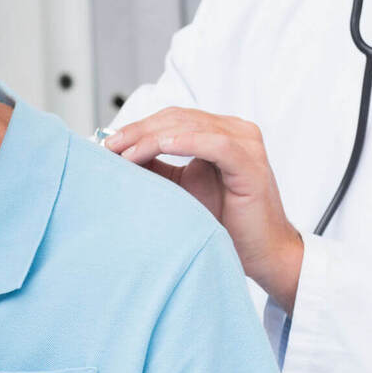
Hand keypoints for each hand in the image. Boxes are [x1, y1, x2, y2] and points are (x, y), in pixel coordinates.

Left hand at [105, 109, 302, 311]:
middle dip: (140, 131)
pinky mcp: (251, 163)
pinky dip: (186, 142)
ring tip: (126, 153)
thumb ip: (157, 169)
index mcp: (221, 132)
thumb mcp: (183, 190)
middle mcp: (236, 131)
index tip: (108, 144)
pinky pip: (216, 144)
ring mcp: (246, 144)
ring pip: (192, 127)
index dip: (138, 127)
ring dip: (154, 137)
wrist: (263, 254)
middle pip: (178, 118)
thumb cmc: (228, 224)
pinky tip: (161, 147)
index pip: (172, 119)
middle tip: (110, 147)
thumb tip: (119, 156)